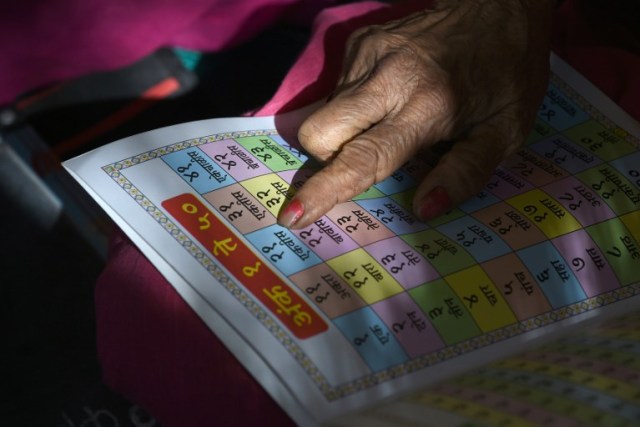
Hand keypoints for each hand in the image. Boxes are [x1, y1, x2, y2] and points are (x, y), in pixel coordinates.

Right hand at [277, 0, 554, 228]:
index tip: (294, 216)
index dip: (326, 189)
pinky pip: (335, 91)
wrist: (499, 7)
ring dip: (344, 132)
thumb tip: (423, 208)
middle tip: (364, 159)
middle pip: (319, 131)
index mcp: (427, 106)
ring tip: (388, 121)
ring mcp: (369, 52)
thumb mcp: (505, 132)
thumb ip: (466, 172)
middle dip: (328, 158)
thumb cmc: (507, 76)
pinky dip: (352, 107)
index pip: (364, 156)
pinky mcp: (360, 39)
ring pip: (323, 112)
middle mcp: (388, 77)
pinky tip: (387, 98)